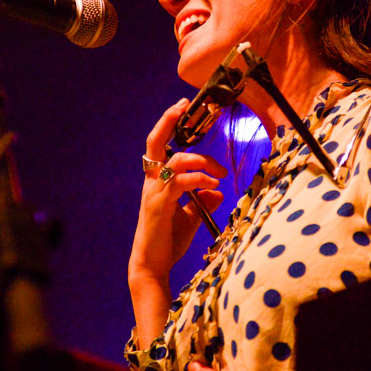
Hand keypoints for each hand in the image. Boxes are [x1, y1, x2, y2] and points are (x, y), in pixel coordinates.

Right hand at [129, 98, 226, 280]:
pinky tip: (211, 184)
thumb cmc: (168, 241)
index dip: (170, 125)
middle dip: (168, 120)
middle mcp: (152, 182)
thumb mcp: (191, 218)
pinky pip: (179, 183)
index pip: (162, 146)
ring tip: (218, 172)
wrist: (152, 265)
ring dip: (199, 160)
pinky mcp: (159, 205)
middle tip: (183, 105)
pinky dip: (198, 179)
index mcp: (158, 181)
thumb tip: (217, 190)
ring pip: (173, 160)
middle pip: (154, 142)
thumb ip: (202, 201)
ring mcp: (154, 192)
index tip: (185, 109)